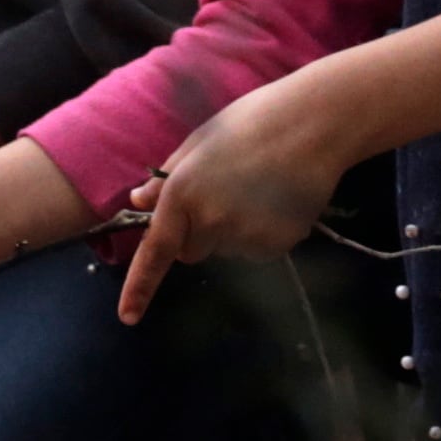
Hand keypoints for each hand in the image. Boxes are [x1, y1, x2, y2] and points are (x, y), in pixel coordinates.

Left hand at [115, 81, 349, 324]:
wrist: (312, 125)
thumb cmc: (250, 123)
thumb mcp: (199, 143)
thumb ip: (166, 178)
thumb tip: (138, 202)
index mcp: (182, 193)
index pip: (156, 250)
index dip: (140, 287)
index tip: (128, 317)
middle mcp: (210, 221)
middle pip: (192, 251)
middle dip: (197, 233)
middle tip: (223, 192)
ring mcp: (247, 236)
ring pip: (227, 249)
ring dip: (232, 230)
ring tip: (256, 187)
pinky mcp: (278, 244)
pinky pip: (257, 249)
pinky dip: (261, 232)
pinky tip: (275, 199)